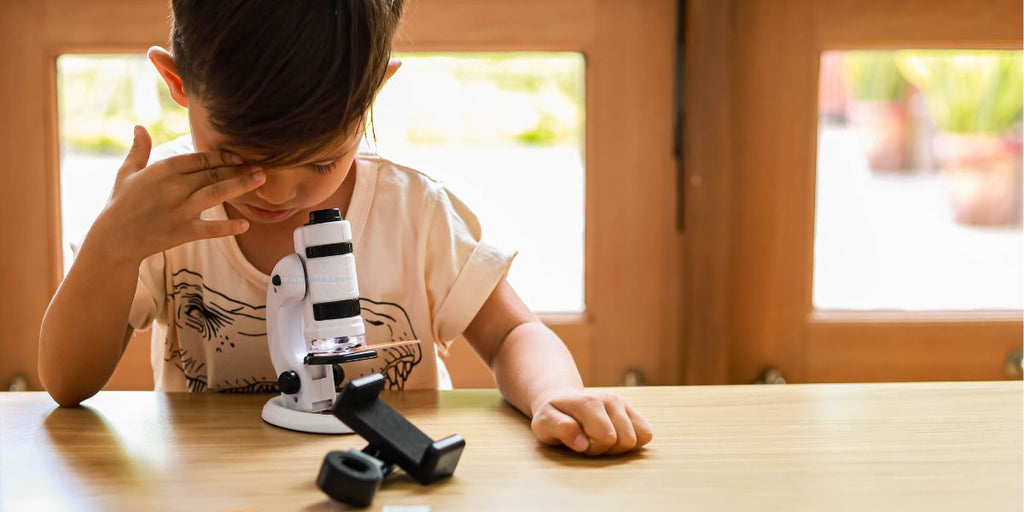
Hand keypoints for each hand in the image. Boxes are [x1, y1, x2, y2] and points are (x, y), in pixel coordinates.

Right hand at [88, 126, 265, 263]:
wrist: (114, 239)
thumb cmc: (120, 204)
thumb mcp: (127, 173)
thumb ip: (139, 150)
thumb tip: (140, 127)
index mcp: (162, 171)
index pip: (198, 159)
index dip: (221, 156)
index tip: (239, 155)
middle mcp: (173, 188)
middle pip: (212, 174)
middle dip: (238, 169)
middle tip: (261, 165)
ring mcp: (180, 211)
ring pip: (216, 194)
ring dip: (240, 186)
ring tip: (260, 179)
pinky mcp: (183, 232)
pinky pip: (210, 229)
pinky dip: (228, 227)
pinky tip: (245, 225)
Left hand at [531, 389, 652, 455]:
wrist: (561, 400)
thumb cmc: (552, 415)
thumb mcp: (544, 423)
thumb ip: (560, 429)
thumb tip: (583, 443)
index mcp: (589, 402)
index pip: (606, 438)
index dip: (592, 448)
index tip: (578, 441)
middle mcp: (610, 399)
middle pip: (625, 440)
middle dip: (606, 449)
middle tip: (589, 441)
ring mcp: (622, 404)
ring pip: (638, 439)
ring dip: (617, 446)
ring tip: (599, 439)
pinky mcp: (630, 410)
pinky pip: (646, 434)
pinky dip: (631, 442)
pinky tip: (613, 437)